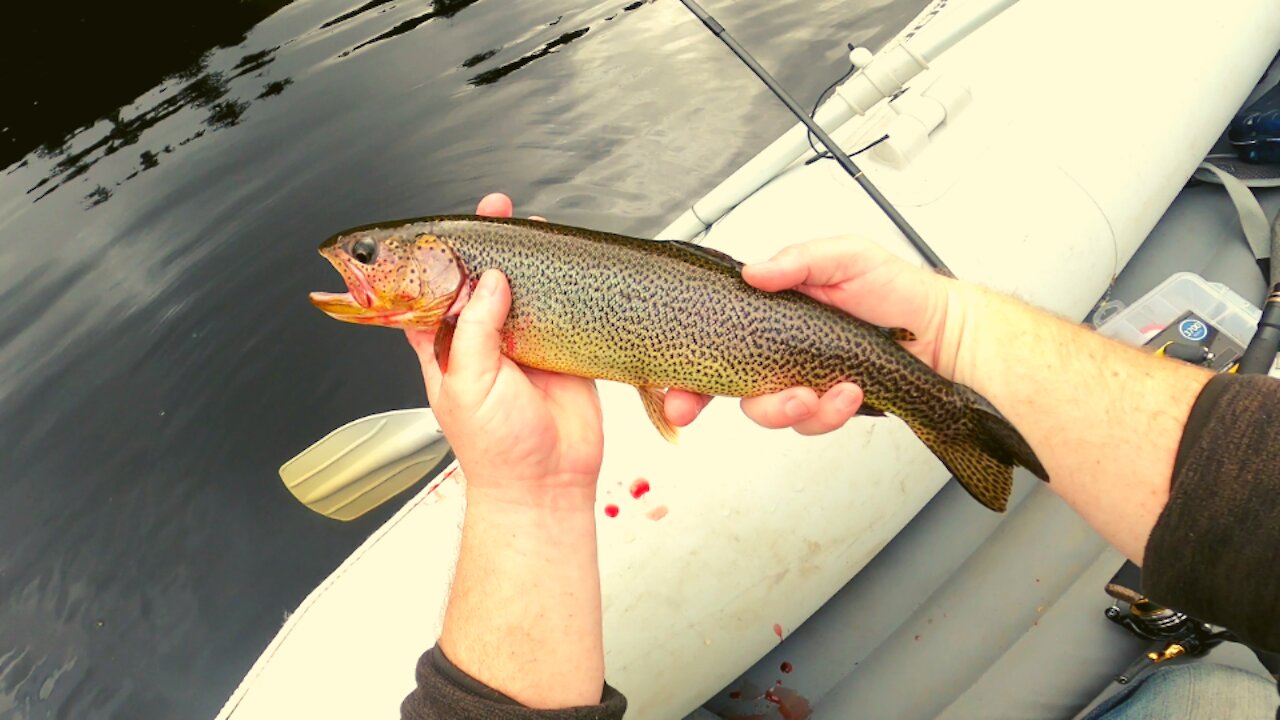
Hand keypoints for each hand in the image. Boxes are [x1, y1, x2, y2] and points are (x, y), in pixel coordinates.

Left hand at [405, 193, 602, 507]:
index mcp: (444, 348)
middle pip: (480, 281)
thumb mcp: (467, 382)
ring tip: (531, 229)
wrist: (547, 484)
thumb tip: (489, 280)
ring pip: (522, 290)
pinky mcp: (560, 351)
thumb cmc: (496, 449)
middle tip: (496, 214)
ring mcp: (522, 344)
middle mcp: (482, 342)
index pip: (431, 293)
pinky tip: (563, 266)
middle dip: (487, 246)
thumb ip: (474, 327)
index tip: (445, 229)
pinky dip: (563, 287)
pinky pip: (561, 310)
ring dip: (526, 260)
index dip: (436, 259)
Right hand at [668, 236, 959, 433]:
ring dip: (785, 406)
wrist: (940, 330)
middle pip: (726, 385)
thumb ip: (798, 260)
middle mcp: (777, 350)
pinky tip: (848, 392)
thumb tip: (753, 272)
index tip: (674, 390)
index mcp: (769, 312)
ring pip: (768, 410)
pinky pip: (812, 421)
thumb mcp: (846, 256)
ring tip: (818, 392)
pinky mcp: (828, 404)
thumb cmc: (893, 288)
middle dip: (713, 400)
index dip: (686, 369)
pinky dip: (828, 411)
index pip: (714, 340)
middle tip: (705, 401)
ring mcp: (801, 380)